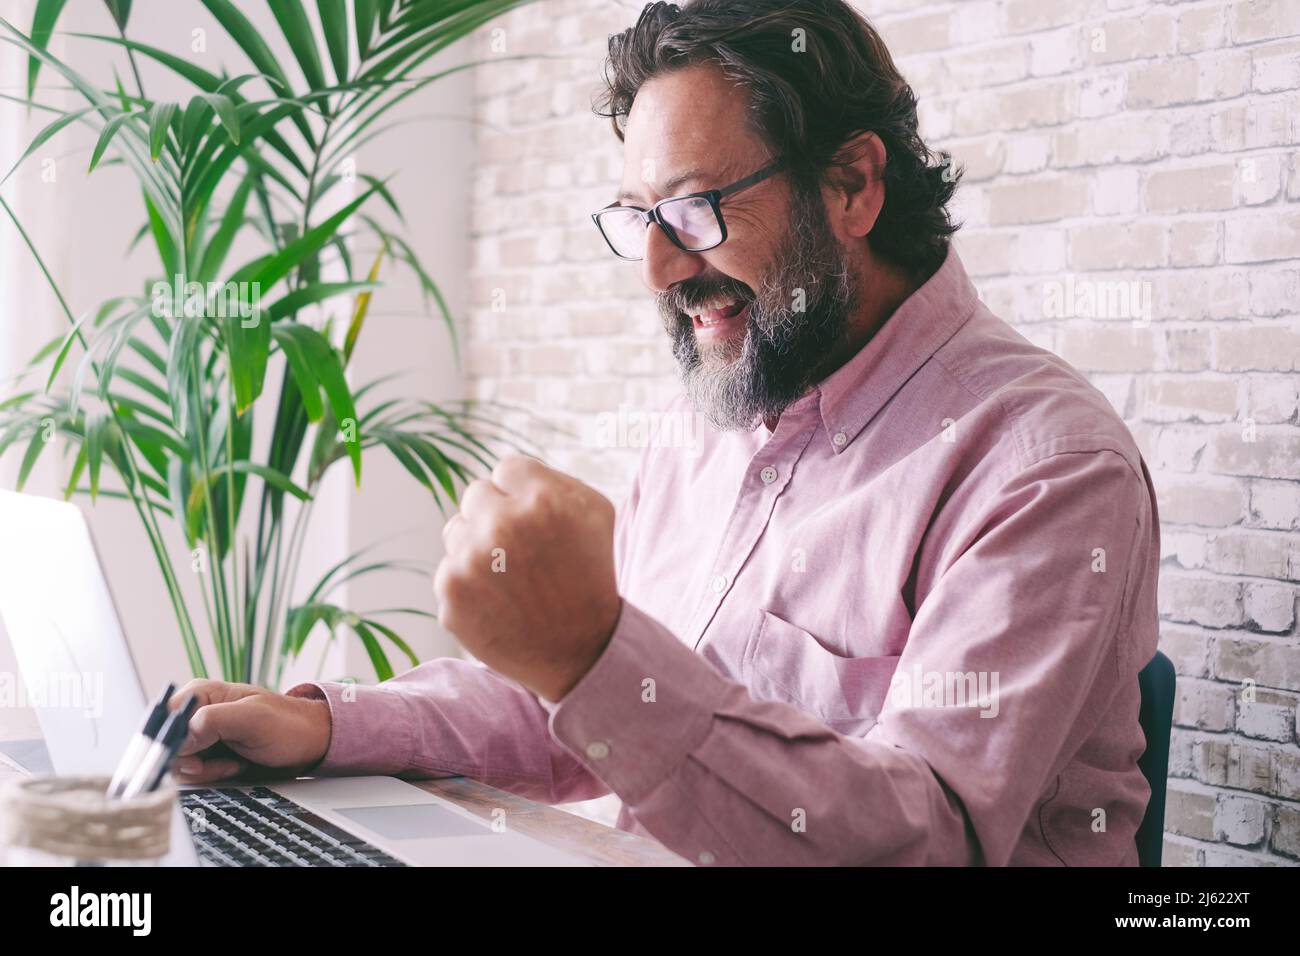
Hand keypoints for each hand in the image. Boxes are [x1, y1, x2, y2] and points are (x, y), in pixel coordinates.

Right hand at [169, 680, 332, 783]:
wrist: (308, 743)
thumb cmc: (288, 724)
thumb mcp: (253, 719)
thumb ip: (213, 721)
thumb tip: (180, 736)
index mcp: (200, 695)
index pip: (162, 720)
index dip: (171, 743)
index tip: (193, 759)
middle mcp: (196, 714)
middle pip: (167, 747)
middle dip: (193, 762)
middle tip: (222, 762)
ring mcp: (201, 736)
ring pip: (179, 764)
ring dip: (207, 771)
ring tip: (235, 762)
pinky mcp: (208, 754)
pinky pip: (194, 773)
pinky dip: (213, 775)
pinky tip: (235, 767)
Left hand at [434, 454, 621, 701]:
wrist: (582, 651)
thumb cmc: (591, 574)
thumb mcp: (596, 512)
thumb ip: (551, 479)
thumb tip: (507, 474)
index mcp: (541, 499)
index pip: (506, 470)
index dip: (522, 496)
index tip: (536, 522)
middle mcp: (502, 525)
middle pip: (476, 495)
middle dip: (496, 516)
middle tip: (522, 552)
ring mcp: (471, 560)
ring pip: (456, 530)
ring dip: (477, 547)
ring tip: (512, 578)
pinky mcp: (451, 592)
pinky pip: (448, 568)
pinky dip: (468, 583)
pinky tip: (498, 601)